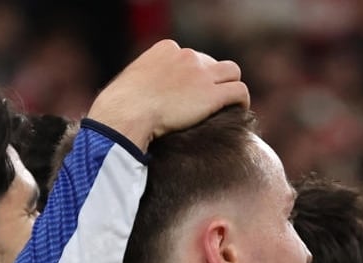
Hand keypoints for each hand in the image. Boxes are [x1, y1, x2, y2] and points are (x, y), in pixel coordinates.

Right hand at [86, 40, 249, 149]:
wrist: (126, 114)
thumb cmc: (120, 107)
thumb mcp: (129, 83)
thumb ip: (143, 82)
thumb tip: (142, 96)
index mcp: (166, 49)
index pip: (190, 57)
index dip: (193, 75)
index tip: (189, 93)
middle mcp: (186, 56)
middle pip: (211, 63)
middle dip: (212, 80)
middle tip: (208, 101)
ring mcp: (201, 74)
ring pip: (232, 72)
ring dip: (231, 86)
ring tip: (229, 103)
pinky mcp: (212, 94)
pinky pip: (239, 91)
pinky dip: (242, 101)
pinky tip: (238, 111)